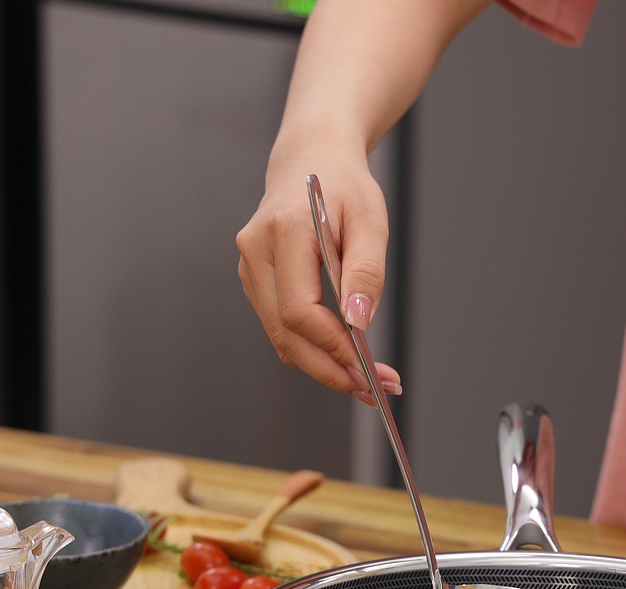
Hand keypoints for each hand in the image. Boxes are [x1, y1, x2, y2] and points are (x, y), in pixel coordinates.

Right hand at [237, 158, 401, 406]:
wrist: (310, 160)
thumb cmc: (344, 187)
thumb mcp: (370, 220)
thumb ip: (366, 272)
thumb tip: (359, 325)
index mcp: (282, 231)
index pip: (298, 310)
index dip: (332, 347)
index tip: (370, 369)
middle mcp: (255, 252)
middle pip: (284, 333)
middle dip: (330, 369)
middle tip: (375, 390)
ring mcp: (249, 268)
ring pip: (280, 337)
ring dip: (323, 365)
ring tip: (370, 380)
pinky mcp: (255, 281)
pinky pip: (282, 326)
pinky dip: (313, 348)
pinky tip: (346, 357)